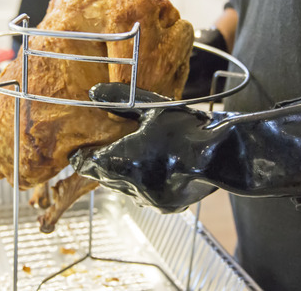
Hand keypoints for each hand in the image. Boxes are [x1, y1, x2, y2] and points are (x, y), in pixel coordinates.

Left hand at [70, 83, 300, 212]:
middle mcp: (132, 184)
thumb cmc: (187, 128)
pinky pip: (144, 195)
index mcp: (123, 160)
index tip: (76, 155)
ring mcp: (149, 198)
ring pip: (125, 188)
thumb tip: (93, 93)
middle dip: (104, 166)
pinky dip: (143, 184)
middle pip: (106, 178)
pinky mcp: (165, 205)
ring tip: (129, 161)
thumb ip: (121, 99)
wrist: (224, 155)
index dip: (81, 159)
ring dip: (123, 176)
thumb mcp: (152, 108)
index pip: (89, 165)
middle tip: (102, 153)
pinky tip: (152, 170)